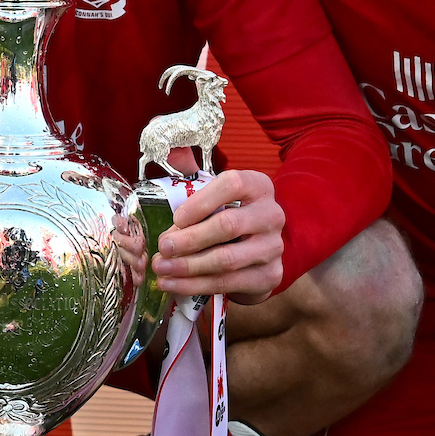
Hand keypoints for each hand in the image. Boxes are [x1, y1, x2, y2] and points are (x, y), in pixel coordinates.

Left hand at [154, 169, 283, 303]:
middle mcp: (271, 214)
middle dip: (188, 239)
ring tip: (161, 269)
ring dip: (188, 267)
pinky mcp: (270, 276)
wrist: (257, 254)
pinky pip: (228, 283)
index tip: (176, 218)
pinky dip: (195, 285)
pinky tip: (172, 284)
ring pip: (226, 259)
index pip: (232, 185)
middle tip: (162, 248)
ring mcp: (273, 247)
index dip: (201, 201)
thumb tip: (172, 149)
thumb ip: (192, 173)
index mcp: (258, 186)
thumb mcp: (213, 194)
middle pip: (227, 225)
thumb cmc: (228, 217)